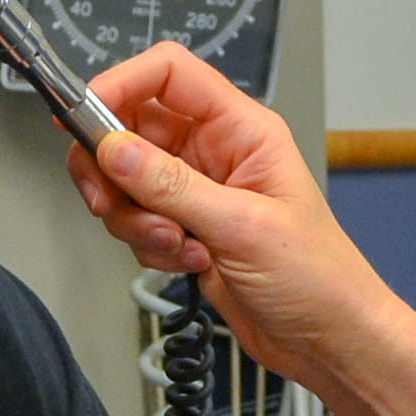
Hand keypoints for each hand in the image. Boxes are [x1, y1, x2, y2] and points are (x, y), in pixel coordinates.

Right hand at [66, 44, 415, 415]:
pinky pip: (138, 220)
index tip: (85, 120)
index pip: (169, 74)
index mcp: (243, 130)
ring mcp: (200, 191)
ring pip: (127, 179)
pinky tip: (188, 262)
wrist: (330, 342)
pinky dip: (147, 244)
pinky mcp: (187, 229)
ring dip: (134, 217)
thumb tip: (112, 147)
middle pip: (133, 127)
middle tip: (109, 201)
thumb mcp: (241, 227)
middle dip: (113, 168)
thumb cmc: (318, 280)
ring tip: (175, 244)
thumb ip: (171, 186)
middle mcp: (218, 152)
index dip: (120, 84)